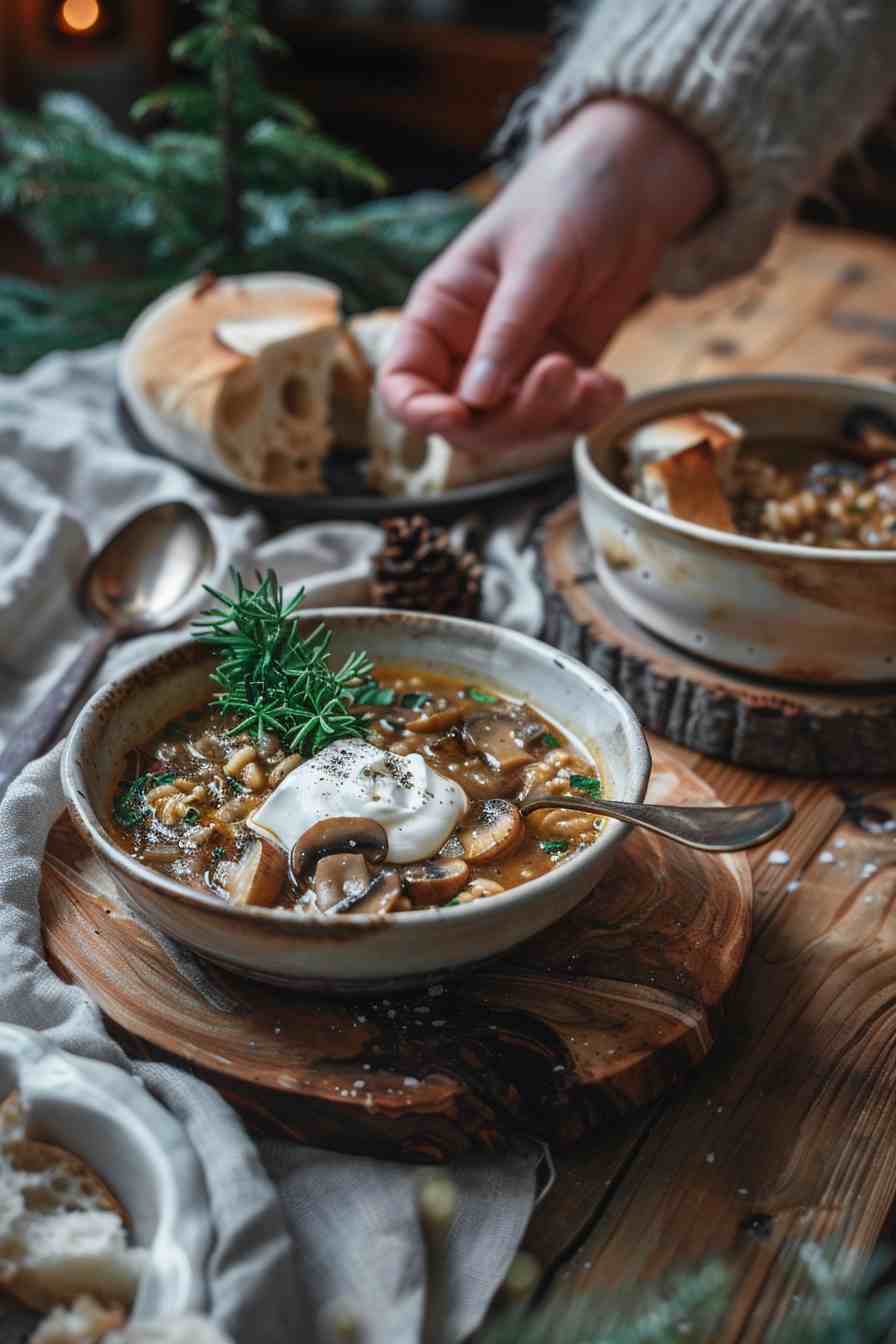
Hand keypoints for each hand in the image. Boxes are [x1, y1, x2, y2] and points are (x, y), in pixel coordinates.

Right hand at [378, 99, 717, 451]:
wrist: (635, 184)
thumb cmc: (570, 199)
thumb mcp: (537, 262)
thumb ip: (507, 332)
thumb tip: (476, 402)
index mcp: (439, 313)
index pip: (402, 384)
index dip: (419, 412)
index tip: (458, 415)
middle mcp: (469, 349)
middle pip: (464, 422)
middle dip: (511, 418)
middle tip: (560, 377)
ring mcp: (516, 368)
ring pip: (515, 430)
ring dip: (555, 419)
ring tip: (594, 381)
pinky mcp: (561, 376)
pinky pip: (563, 421)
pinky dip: (587, 416)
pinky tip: (610, 386)